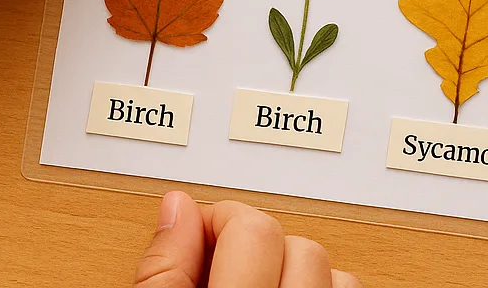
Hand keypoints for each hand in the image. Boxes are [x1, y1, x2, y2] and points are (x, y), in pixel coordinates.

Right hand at [134, 193, 360, 286]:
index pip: (249, 231)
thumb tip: (176, 208)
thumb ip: (162, 272)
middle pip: (290, 241)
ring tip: (248, 282)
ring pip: (324, 264)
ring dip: (287, 263)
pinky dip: (319, 286)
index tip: (191, 230)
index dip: (214, 220)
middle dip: (247, 240)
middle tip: (212, 262)